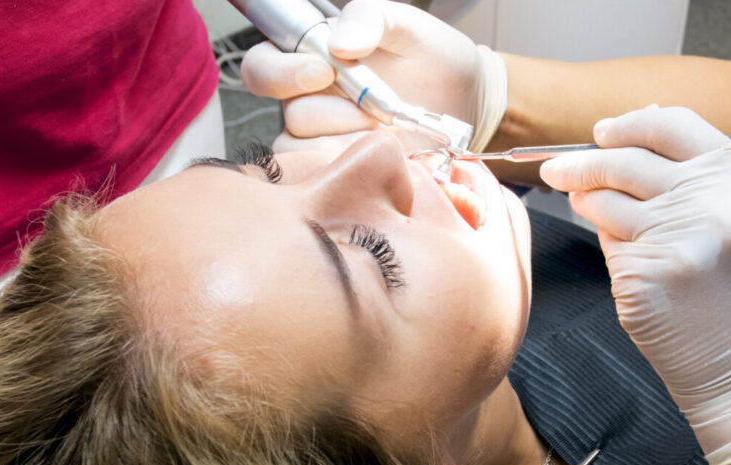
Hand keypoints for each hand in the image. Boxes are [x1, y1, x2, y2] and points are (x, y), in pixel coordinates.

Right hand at [239, 0, 499, 152]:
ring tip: (388, 135)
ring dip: (347, 144)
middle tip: (376, 111)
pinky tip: (389, 157)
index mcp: (310, 60)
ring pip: (305, 153)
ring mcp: (325, 141)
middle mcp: (309, 102)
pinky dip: (358, 171)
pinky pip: (328, 180)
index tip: (323, 72)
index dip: (281, 73)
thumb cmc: (434, 60)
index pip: (262, 67)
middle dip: (334, 114)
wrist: (469, 103)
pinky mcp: (345, 174)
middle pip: (288, 116)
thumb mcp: (408, 26)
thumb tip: (340, 42)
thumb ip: (370, 19)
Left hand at [539, 106, 730, 455]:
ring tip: (585, 208)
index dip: (629, 125)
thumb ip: (697, 178)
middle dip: (581, 162)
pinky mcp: (643, 276)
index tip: (603, 132)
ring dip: (584, 201)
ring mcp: (675, 240)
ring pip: (604, 201)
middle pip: (625, 159)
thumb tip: (631, 135)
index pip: (672, 125)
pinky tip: (627, 263)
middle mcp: (712, 203)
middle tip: (556, 168)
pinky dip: (607, 247)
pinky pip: (607, 245)